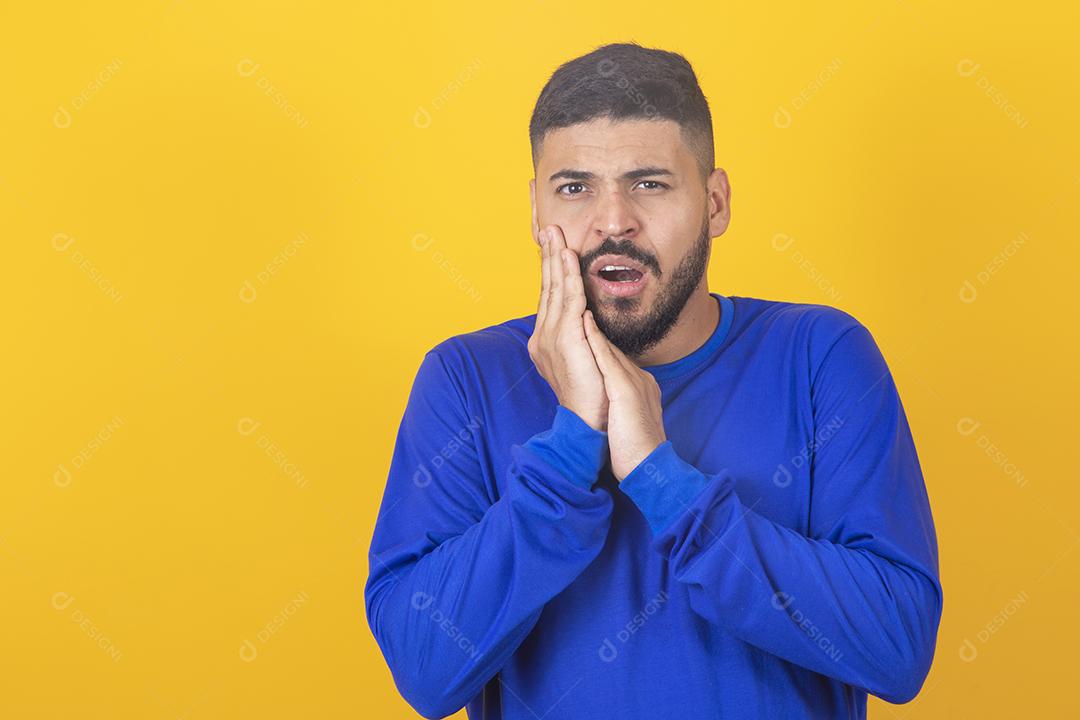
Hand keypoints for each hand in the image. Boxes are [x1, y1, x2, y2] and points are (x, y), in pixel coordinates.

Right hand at [527, 225, 608, 431]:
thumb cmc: (592, 395)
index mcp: (546, 340)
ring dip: (555, 258)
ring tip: (556, 234)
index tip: (553, 245)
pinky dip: (567, 276)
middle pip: (546, 287)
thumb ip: (584, 337)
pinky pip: (567, 300)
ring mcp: (551, 338)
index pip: (549, 297)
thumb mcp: (586, 359)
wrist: (588, 423)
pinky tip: (568, 257)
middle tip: (548, 228)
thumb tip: (587, 318)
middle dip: (547, 256)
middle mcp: (543, 337)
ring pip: (554, 289)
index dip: (550, 270)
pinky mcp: (565, 340)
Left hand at [583, 310, 666, 479]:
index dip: (597, 338)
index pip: (613, 356)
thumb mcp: (630, 418)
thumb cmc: (636, 450)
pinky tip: (583, 322)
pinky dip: (594, 339)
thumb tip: (613, 398)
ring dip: (591, 322)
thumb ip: (623, 403)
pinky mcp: (625, 390)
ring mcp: (633, 382)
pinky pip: (607, 359)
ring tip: (578, 298)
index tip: (582, 320)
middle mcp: (638, 378)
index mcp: (640, 385)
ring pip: (608, 345)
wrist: (650, 467)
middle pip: (610, 345)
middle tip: (577, 298)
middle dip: (592, 323)